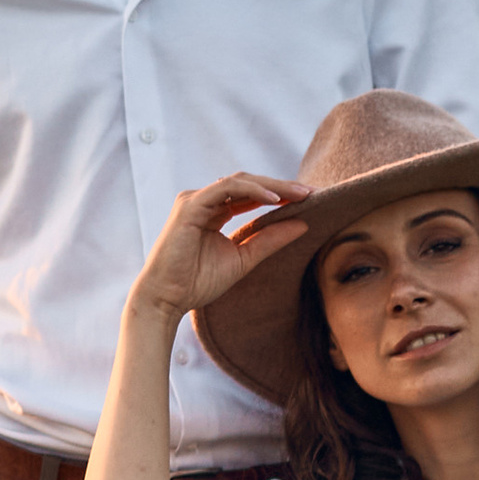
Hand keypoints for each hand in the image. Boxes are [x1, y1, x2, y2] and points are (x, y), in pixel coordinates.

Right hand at [129, 172, 313, 324]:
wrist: (167, 298)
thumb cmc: (197, 282)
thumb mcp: (244, 259)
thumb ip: (269, 240)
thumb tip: (303, 224)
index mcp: (215, 211)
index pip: (251, 194)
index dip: (280, 194)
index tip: (309, 199)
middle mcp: (204, 201)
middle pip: (248, 183)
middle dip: (281, 186)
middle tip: (311, 192)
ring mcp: (195, 200)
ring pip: (239, 181)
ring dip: (272, 185)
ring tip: (299, 193)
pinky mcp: (189, 205)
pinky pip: (226, 188)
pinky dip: (251, 191)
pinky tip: (274, 199)